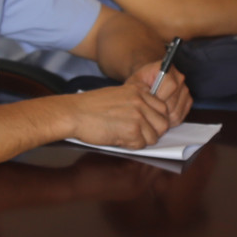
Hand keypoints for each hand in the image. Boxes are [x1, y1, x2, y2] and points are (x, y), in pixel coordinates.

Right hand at [70, 66, 184, 147]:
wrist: (74, 113)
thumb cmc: (90, 106)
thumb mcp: (117, 93)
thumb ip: (135, 100)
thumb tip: (149, 114)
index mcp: (139, 91)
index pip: (162, 108)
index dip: (155, 119)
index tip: (147, 124)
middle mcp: (141, 102)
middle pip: (162, 123)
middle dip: (152, 132)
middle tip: (137, 134)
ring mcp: (138, 116)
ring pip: (154, 136)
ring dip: (141, 140)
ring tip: (124, 136)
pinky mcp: (132, 130)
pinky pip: (141, 145)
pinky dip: (130, 145)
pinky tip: (118, 138)